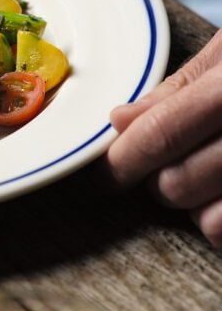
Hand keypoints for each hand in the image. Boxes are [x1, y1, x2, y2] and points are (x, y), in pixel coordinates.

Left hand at [106, 29, 221, 246]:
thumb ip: (184, 86)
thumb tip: (120, 120)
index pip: (164, 132)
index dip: (122, 159)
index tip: (101, 175)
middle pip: (178, 185)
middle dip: (164, 180)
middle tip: (179, 160)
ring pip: (211, 224)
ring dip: (203, 210)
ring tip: (217, 175)